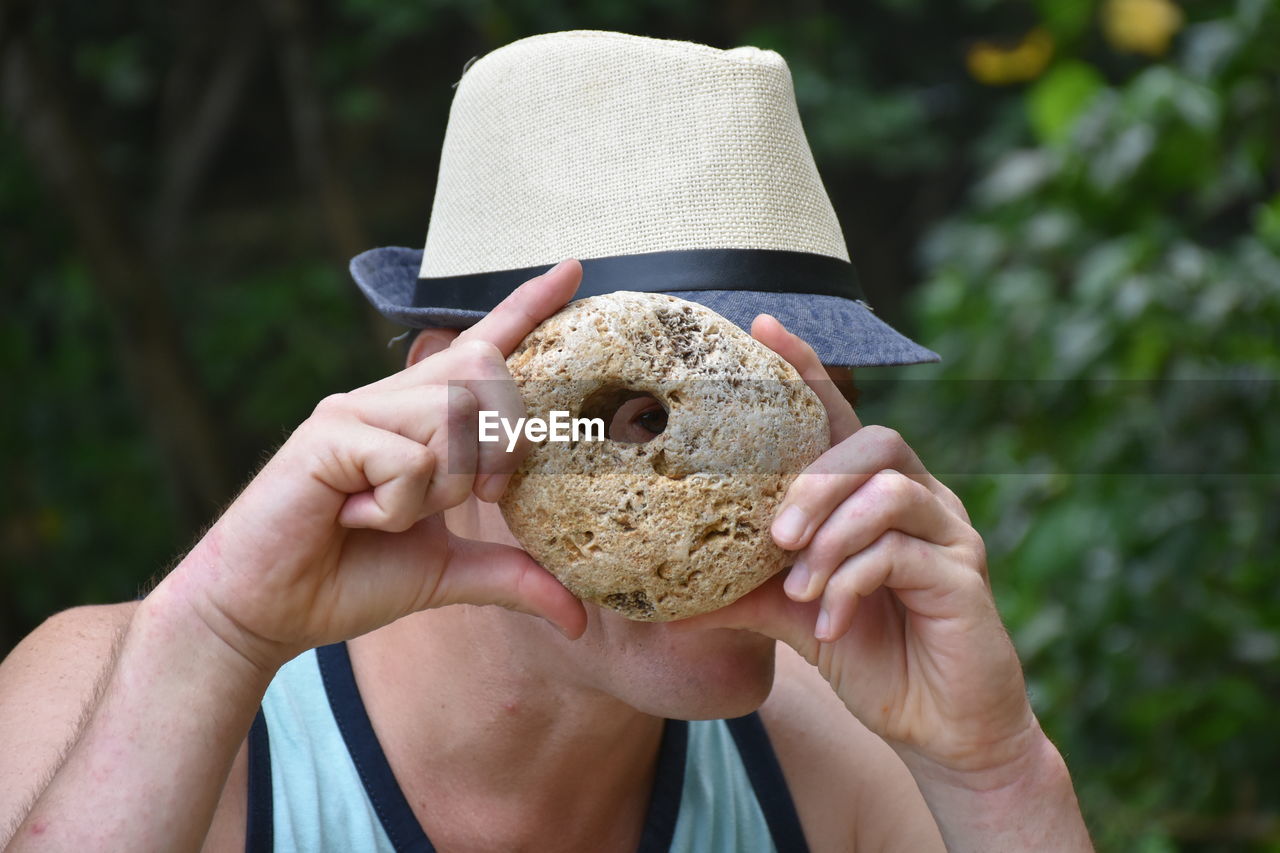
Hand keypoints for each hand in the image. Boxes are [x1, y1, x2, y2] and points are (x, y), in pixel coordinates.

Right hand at [156, 260, 589, 672]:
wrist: (266, 613)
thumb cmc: (348, 578)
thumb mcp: (446, 574)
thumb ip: (512, 575)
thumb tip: (578, 615)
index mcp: (419, 417)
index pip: (483, 348)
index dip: (528, 307)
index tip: (573, 269)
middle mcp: (389, 398)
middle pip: (486, 374)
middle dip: (498, 444)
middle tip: (473, 495)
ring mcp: (356, 409)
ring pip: (454, 419)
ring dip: (442, 487)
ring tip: (386, 514)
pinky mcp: (328, 434)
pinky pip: (411, 461)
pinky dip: (399, 507)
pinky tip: (353, 517)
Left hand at [675, 314, 1037, 781]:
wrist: (941, 728)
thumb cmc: (871, 656)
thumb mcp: (794, 618)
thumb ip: (743, 594)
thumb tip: (662, 598)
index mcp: (872, 495)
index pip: (839, 416)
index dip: (807, 367)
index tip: (761, 326)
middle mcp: (919, 499)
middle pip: (871, 441)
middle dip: (813, 481)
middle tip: (773, 536)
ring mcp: (948, 534)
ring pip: (890, 490)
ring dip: (831, 535)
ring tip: (799, 587)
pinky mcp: (964, 577)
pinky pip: (904, 553)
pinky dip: (854, 583)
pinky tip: (831, 624)